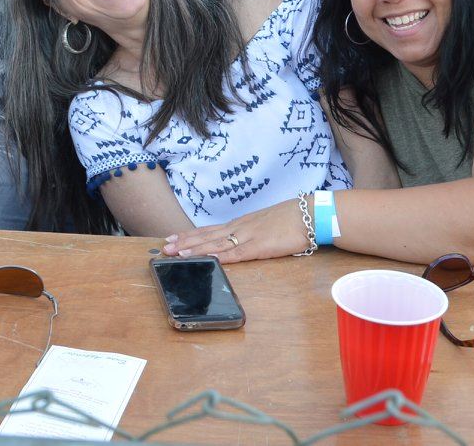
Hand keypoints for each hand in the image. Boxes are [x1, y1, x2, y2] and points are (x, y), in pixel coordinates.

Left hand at [161, 199, 308, 263]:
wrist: (308, 214)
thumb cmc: (289, 219)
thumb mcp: (263, 224)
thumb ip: (249, 232)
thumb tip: (238, 240)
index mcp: (240, 224)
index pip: (209, 230)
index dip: (189, 236)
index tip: (172, 239)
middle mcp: (239, 228)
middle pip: (207, 236)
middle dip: (185, 243)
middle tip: (165, 248)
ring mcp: (248, 236)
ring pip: (216, 244)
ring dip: (196, 250)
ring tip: (178, 254)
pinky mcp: (259, 246)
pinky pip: (237, 253)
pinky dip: (221, 257)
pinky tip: (209, 259)